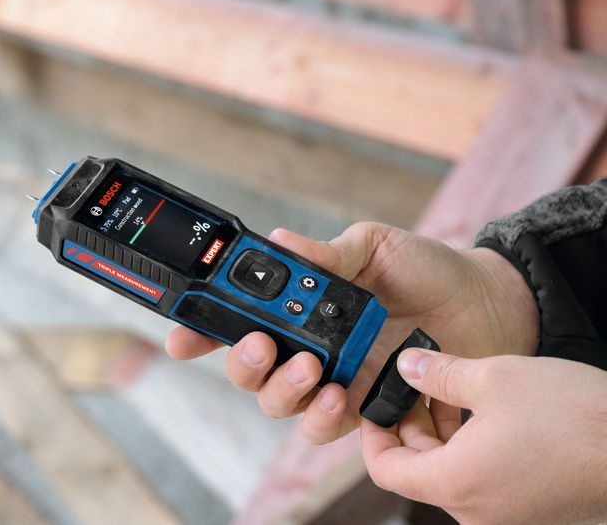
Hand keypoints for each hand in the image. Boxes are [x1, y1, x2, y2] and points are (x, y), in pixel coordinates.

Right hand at [165, 223, 539, 443]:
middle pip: (248, 370)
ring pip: (279, 405)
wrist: (487, 305)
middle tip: (264, 344)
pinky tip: (344, 395)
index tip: (182, 334)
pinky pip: (326, 428)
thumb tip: (280, 242)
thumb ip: (330, 253)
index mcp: (301, 306)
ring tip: (311, 369)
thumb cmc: (427, 270)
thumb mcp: (375, 248)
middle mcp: (307, 346)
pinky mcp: (364, 409)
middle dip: (243, 363)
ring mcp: (333, 380)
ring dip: (282, 392)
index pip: (239, 320)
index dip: (202, 330)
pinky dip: (324, 417)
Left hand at [361, 349, 606, 524]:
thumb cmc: (574, 416)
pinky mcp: (529, 510)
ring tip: (449, 390)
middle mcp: (474, 511)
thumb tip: (405, 364)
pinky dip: (469, 449)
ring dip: (441, 434)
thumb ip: (439, 373)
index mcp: (455, 484)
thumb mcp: (496, 378)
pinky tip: (483, 413)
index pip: (384, 469)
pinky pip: (481, 480)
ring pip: (449, 474)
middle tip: (413, 385)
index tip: (376, 403)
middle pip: (416, 471)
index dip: (372, 433)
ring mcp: (504, 515)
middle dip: (408, 426)